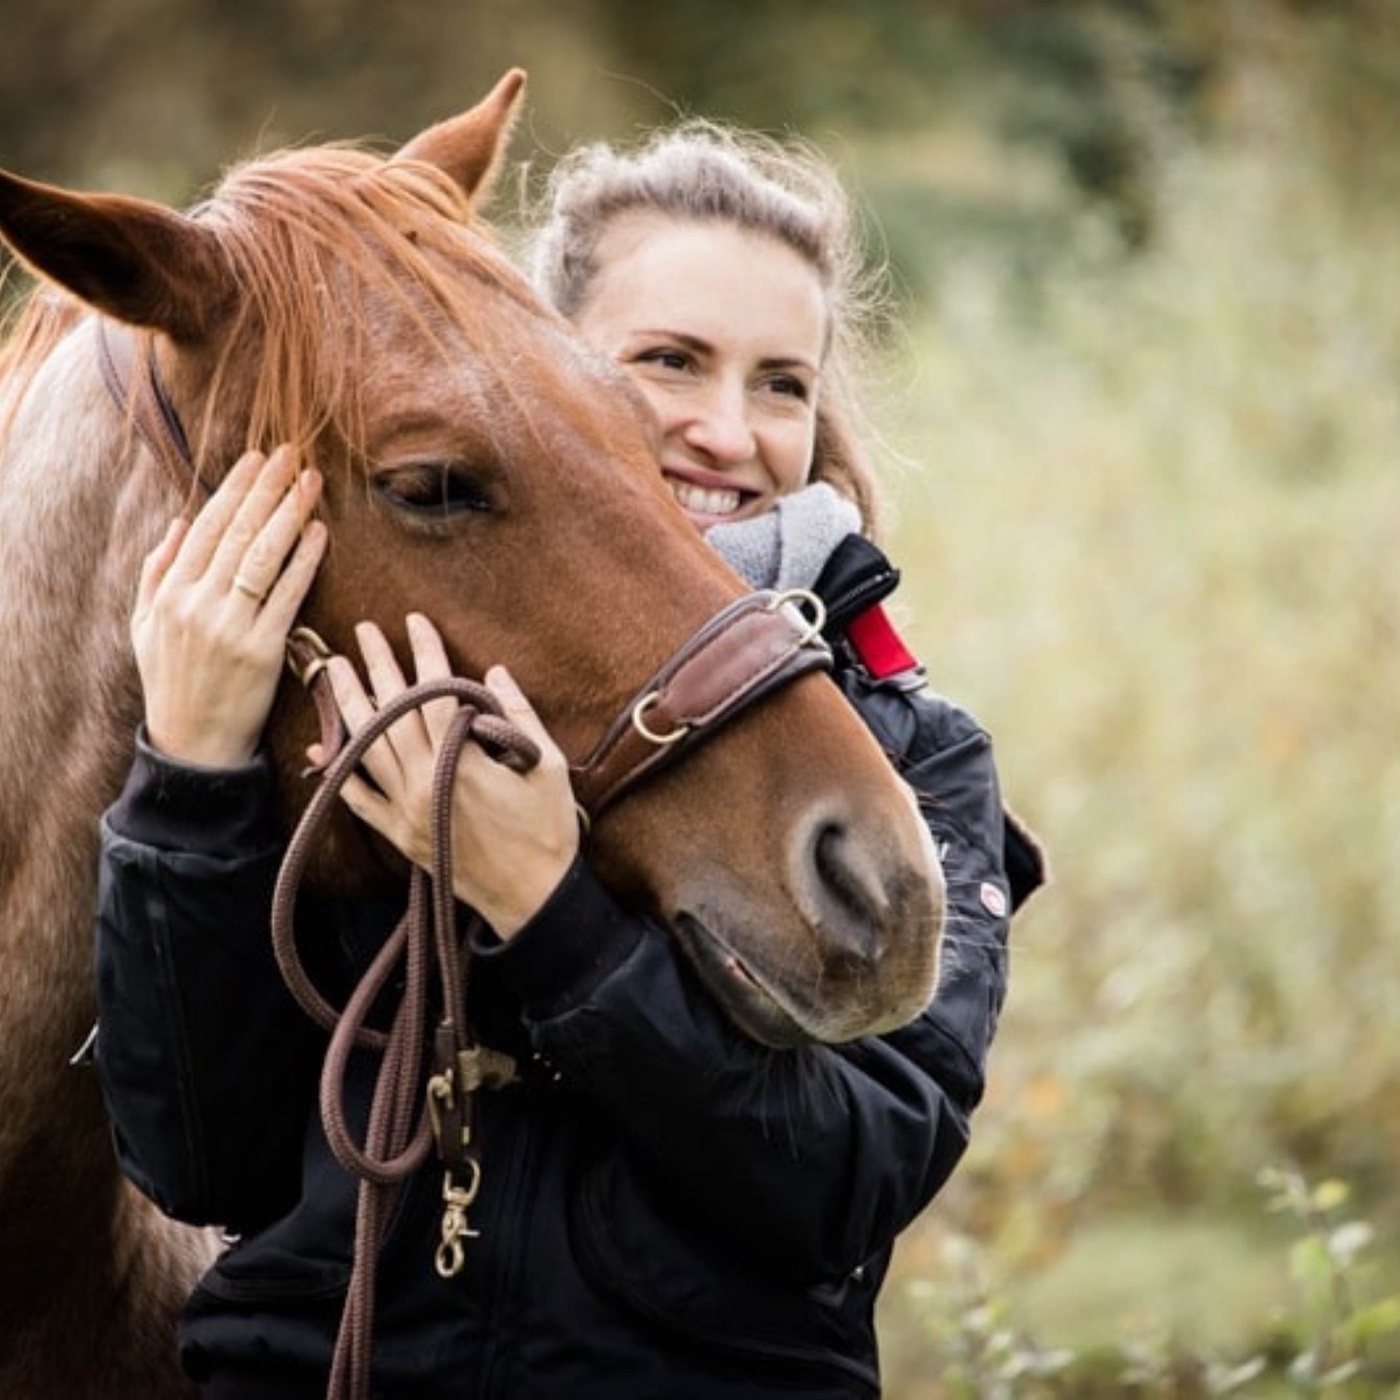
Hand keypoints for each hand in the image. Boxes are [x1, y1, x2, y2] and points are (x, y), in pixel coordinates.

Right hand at [132, 446, 326, 766]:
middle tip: (292, 454)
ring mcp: (229, 626)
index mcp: (169, 592)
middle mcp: (196, 603)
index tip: (257, 458)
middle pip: (237, 532)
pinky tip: (320, 532)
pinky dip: (305, 561)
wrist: (193, 745)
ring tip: (311, 482)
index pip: (207, 525)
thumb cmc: (172, 681)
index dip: (235, 488)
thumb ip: (156, 571)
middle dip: (267, 488)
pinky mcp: (261, 650)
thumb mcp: (145, 625)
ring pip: (262, 556)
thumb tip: (179, 522)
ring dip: (290, 513)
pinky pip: (287, 595)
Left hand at [325, 615, 579, 938]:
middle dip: (378, 665)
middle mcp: (425, 783)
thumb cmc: (548, 832)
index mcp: (463, 763)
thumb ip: (521, 717)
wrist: (533, 899)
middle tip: (363, 630)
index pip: (435, 694)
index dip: (425, 653)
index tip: (416, 621)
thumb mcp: (549, 768)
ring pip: (367, 747)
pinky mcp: (399, 835)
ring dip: (350, 704)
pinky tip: (322, 744)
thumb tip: (494, 672)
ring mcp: (407, 810)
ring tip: (336, 669)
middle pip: (393, 712)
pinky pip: (358, 799)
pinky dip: (338, 770)